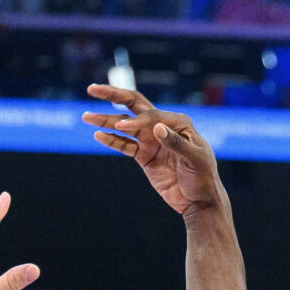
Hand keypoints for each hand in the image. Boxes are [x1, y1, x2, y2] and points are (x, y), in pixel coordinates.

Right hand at [82, 84, 223, 214]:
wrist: (199, 200)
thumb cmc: (203, 177)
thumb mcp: (195, 159)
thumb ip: (176, 143)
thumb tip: (157, 127)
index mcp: (177, 122)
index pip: (150, 115)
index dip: (136, 120)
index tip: (123, 127)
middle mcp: (162, 127)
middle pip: (133, 105)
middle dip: (113, 96)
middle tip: (92, 89)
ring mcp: (151, 141)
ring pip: (124, 126)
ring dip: (105, 121)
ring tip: (85, 116)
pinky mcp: (144, 157)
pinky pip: (124, 146)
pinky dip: (111, 140)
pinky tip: (98, 135)